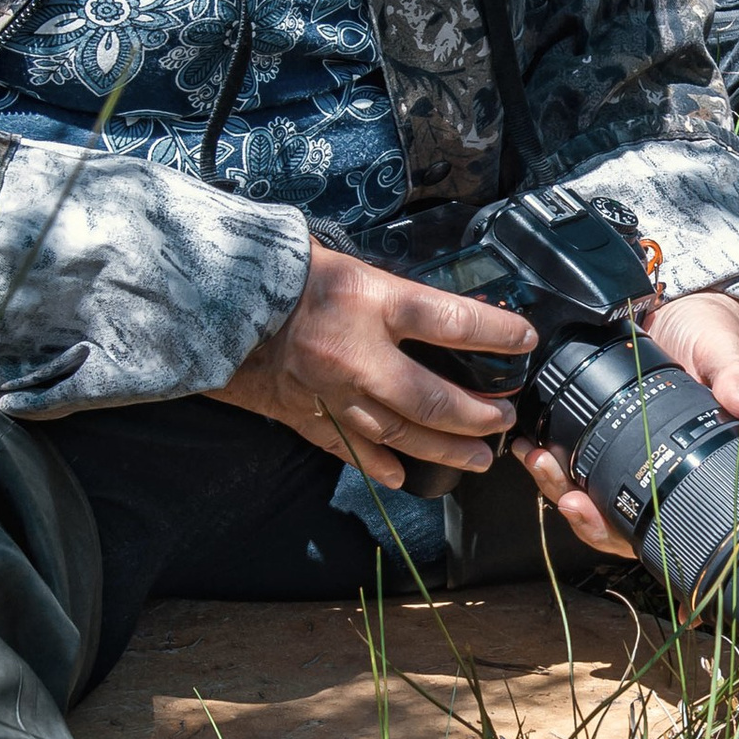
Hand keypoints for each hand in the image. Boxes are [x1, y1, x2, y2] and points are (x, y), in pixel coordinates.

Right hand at [218, 242, 534, 488]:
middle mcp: (360, 357)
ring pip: (403, 435)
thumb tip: (444, 310)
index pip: (455, 322)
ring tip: (477, 458)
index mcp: (374, 304)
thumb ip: (394, 291)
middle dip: (479, 415)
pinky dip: (381, 466)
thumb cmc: (283, 272)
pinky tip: (404, 476)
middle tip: (503, 419)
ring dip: (445, 451)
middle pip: (437, 400)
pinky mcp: (309, 417)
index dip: (498, 334)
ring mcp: (334, 394)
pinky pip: (353, 450)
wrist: (213, 301)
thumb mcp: (350, 262)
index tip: (524, 340)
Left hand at [514, 288, 738, 561]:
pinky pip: (567, 454)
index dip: (609, 526)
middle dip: (570, 506)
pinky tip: (528, 440)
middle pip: (603, 514)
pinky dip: (545, 454)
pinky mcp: (596, 425)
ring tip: (533, 456)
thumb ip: (733, 375)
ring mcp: (620, 450)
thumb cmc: (709, 338)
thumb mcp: (723, 353)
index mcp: (680, 466)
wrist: (687, 306)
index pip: (645, 520)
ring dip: (551, 481)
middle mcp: (648, 466)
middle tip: (548, 477)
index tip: (582, 506)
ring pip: (580, 490)